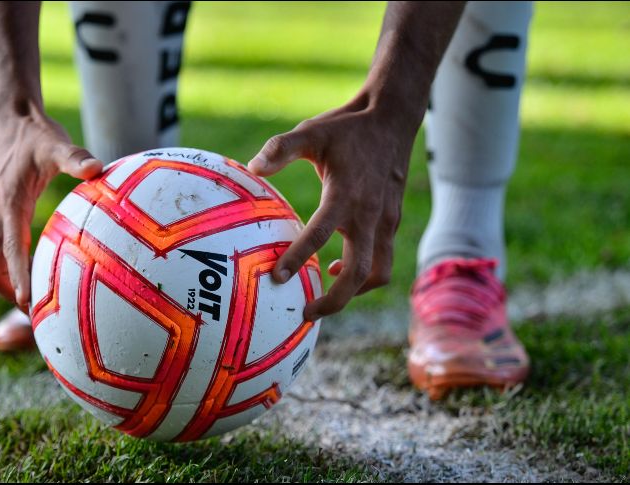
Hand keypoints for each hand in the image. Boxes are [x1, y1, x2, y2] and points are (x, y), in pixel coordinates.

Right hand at [0, 108, 102, 312]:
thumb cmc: (34, 133)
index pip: (10, 251)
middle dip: (10, 294)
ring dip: (8, 285)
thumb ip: (74, 157)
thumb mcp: (55, 143)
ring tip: (40, 305)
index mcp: (7, 205)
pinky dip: (11, 268)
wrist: (7, 119)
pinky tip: (40, 272)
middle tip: (39, 316)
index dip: (19, 278)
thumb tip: (97, 168)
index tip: (31, 303)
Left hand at [248, 98, 413, 321]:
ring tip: (323, 299)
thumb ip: (282, 148)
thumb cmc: (347, 129)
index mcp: (347, 194)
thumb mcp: (311, 132)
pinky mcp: (392, 223)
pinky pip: (382, 261)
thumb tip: (253, 168)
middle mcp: (370, 214)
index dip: (299, 258)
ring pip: (377, 274)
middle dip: (334, 299)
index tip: (278, 278)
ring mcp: (386, 221)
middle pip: (359, 272)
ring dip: (353, 293)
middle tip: (305, 313)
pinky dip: (363, 274)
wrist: (393, 121)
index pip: (321, 233)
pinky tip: (337, 266)